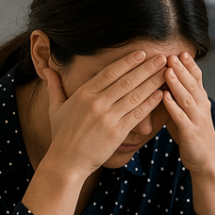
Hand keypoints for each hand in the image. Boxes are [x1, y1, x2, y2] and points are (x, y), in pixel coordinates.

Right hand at [43, 50, 167, 176]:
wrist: (66, 162)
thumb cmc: (61, 135)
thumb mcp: (55, 109)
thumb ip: (54, 87)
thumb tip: (48, 70)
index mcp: (83, 94)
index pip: (110, 73)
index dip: (127, 61)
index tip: (142, 52)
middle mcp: (96, 103)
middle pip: (126, 81)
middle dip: (146, 67)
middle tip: (162, 57)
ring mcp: (107, 118)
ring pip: (135, 95)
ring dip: (153, 82)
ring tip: (166, 72)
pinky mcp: (117, 132)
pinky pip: (137, 114)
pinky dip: (150, 103)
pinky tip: (161, 94)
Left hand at [163, 52, 214, 214]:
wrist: (206, 160)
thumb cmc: (192, 136)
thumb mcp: (185, 114)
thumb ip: (176, 99)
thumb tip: (162, 84)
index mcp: (200, 101)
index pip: (197, 79)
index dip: (190, 66)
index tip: (182, 52)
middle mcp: (201, 107)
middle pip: (192, 84)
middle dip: (182, 69)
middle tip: (172, 55)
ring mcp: (197, 119)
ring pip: (187, 98)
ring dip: (177, 83)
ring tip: (167, 70)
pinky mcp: (191, 132)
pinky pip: (180, 117)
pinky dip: (172, 106)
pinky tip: (164, 97)